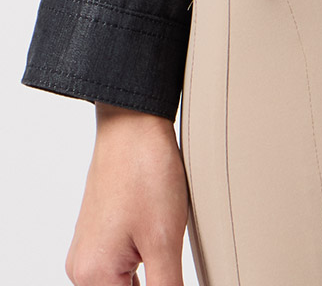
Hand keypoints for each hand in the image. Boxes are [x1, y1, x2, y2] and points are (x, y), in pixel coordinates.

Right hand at [65, 101, 187, 285]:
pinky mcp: (98, 233)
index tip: (170, 269)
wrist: (133, 123)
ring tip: (165, 247)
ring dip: (148, 276)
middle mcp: (82, 267)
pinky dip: (141, 264)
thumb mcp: (165, 241)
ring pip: (123, 283)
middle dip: (153, 282)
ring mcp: (88, 249)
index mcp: (93, 276)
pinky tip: (158, 245)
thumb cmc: (145, 171)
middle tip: (169, 256)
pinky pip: (119, 265)